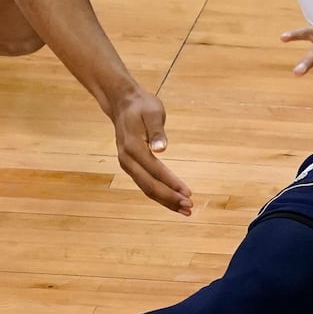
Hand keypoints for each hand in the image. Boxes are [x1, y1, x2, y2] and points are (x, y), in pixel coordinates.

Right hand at [107, 88, 192, 214]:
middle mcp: (127, 159)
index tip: (188, 192)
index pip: (155, 170)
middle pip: (149, 185)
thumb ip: (157, 132)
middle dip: (170, 198)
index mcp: (133, 146)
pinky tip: (173, 202)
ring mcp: (127, 164)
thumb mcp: (153, 112)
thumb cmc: (141, 106)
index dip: (171, 183)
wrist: (123, 104)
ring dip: (166, 201)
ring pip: (147, 188)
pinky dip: (160, 195)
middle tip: (189, 206)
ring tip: (185, 209)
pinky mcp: (131, 167)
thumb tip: (161, 148)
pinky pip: (146, 184)